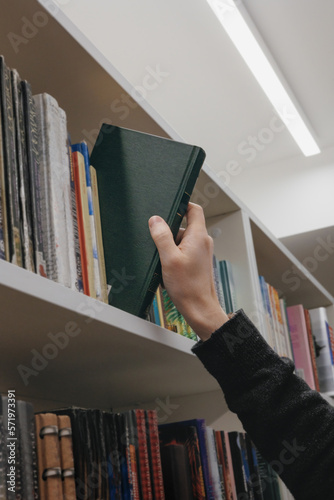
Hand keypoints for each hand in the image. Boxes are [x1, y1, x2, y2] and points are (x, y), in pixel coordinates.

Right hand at [148, 203, 227, 340]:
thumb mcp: (168, 258)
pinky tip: (167, 271)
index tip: (168, 208)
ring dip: (170, 249)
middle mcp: (203, 242)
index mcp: (199, 236)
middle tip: (159, 244)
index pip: (194, 209)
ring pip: (182, 241)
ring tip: (164, 263)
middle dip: (169, 233)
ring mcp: (201, 252)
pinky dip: (174, 258)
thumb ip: (162, 236)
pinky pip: (183, 253)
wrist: (199, 308)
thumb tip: (155, 220)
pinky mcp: (198, 262)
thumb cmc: (187, 286)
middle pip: (184, 226)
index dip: (182, 205)